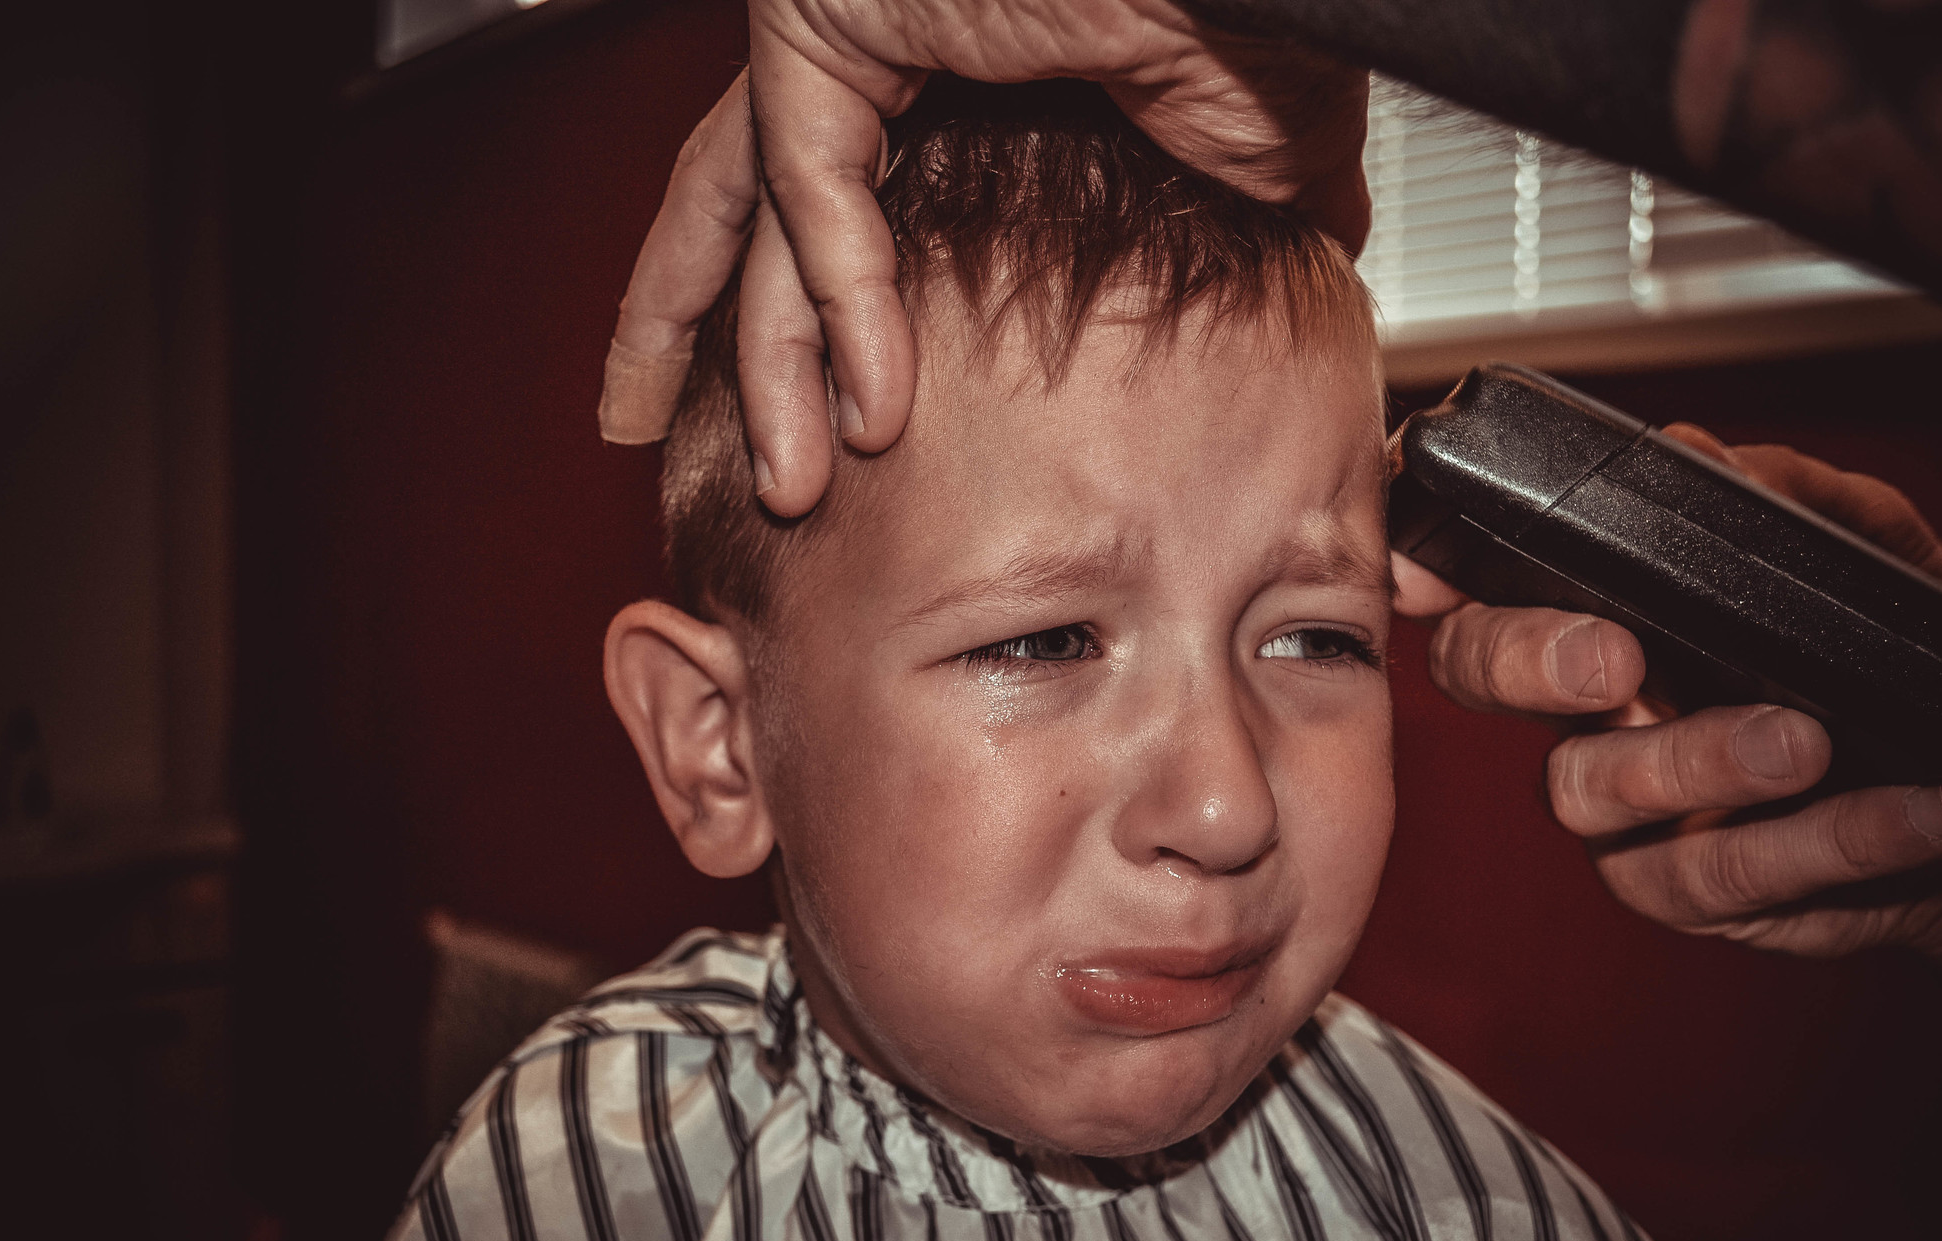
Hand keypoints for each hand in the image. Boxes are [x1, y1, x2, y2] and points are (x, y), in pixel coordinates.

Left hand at [599, 0, 1369, 513]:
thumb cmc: (1258, 9)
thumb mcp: (1244, 162)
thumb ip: (1227, 219)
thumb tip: (1303, 258)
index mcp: (966, 67)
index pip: (848, 199)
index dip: (822, 312)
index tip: (829, 411)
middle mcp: (887, 43)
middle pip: (746, 204)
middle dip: (692, 326)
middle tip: (638, 421)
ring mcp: (848, 21)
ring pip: (756, 214)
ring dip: (762, 366)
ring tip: (783, 493)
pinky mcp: (831, 15)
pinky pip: (815, 191)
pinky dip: (846, 312)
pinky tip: (874, 418)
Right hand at [1396, 424, 1941, 986]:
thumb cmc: (1906, 676)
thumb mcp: (1870, 560)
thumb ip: (1794, 500)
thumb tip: (1710, 458)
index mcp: (1608, 614)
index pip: (1484, 583)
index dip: (1428, 574)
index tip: (1425, 571)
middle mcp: (1591, 706)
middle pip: (1483, 676)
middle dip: (1526, 660)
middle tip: (1614, 658)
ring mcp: (1627, 805)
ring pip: (1592, 788)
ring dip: (1702, 764)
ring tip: (1811, 741)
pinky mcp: (1688, 887)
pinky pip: (1719, 872)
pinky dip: (1826, 839)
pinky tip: (1917, 810)